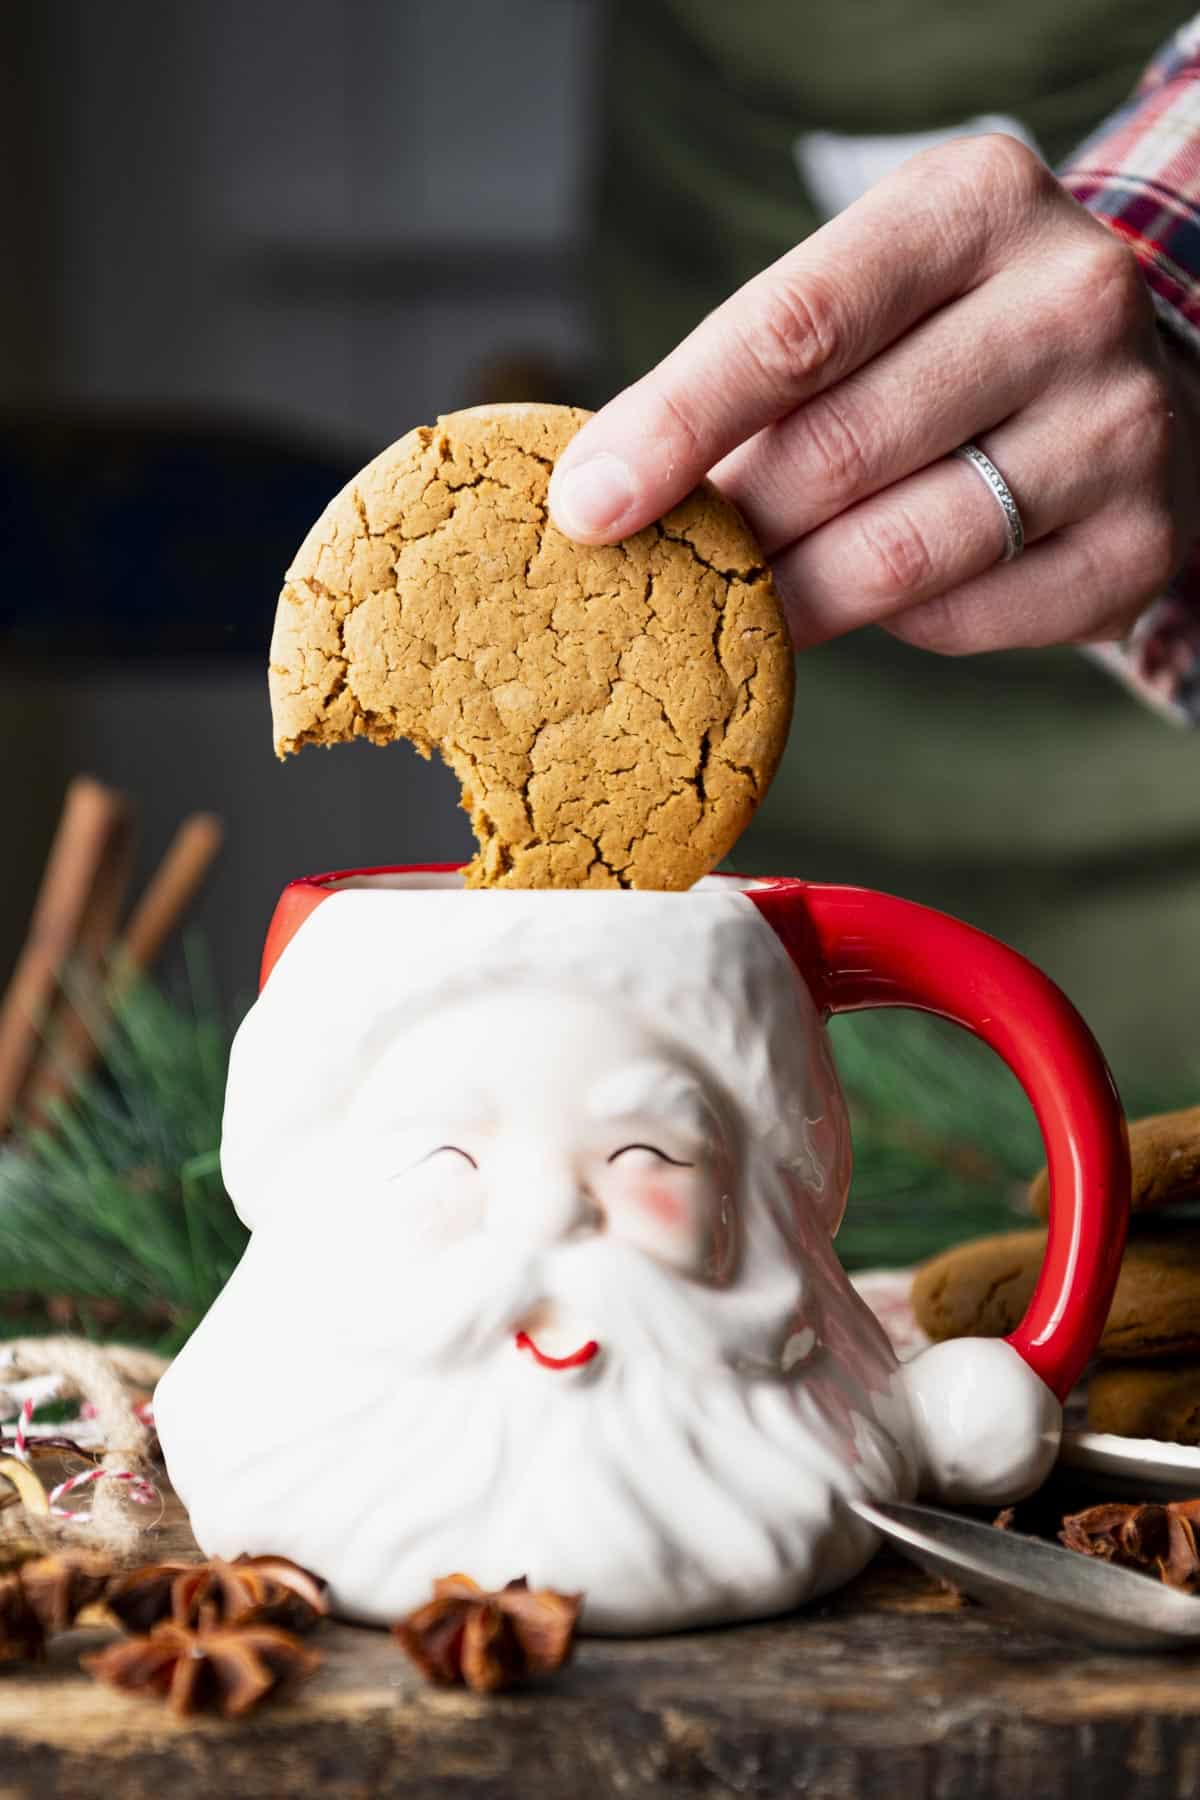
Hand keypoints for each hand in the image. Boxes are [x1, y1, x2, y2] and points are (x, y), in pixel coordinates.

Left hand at [549, 134, 1198, 654]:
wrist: (1130, 385)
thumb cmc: (949, 339)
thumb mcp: (869, 296)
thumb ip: (756, 370)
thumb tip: (607, 490)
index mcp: (978, 204)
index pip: (794, 326)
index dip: (677, 424)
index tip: (588, 507)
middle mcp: (1072, 300)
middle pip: (838, 450)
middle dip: (730, 527)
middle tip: (668, 571)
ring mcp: (1122, 425)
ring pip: (900, 551)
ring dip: (794, 595)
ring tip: (747, 602)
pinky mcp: (1139, 543)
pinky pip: (964, 616)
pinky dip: (895, 623)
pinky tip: (881, 595)